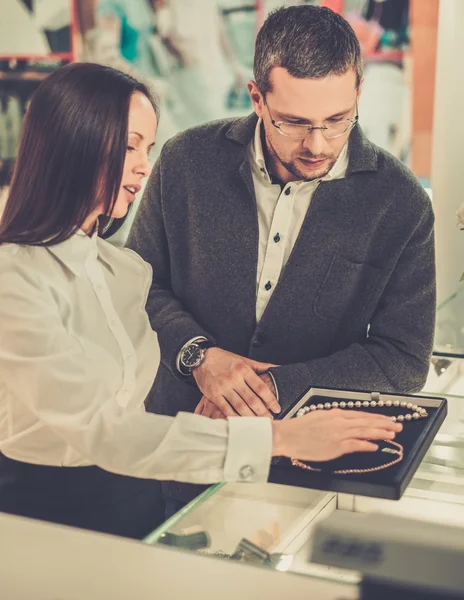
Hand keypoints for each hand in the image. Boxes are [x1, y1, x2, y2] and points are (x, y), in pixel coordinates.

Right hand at [192, 348, 279, 416]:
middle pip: (252, 399)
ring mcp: (223, 387)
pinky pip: (226, 408)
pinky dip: (234, 417)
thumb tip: (276, 368)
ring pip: (240, 406)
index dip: (270, 399)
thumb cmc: (223, 359)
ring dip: (250, 416)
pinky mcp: (214, 394)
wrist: (201, 358)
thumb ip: (260, 366)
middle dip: (263, 411)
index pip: (260, 387)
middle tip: (269, 419)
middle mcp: (234, 378)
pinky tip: (241, 422)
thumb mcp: (243, 359)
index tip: (276, 407)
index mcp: (243, 369)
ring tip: (258, 423)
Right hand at [272, 409, 402, 460]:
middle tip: (398, 426)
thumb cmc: (300, 429)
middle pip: (367, 422)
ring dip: (380, 432)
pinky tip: (375, 446)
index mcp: (335, 414)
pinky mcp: (335, 446)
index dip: (377, 417)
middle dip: (384, 424)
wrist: (287, 435)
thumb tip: (348, 422)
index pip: (361, 415)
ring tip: (392, 434)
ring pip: (364, 431)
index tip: (387, 419)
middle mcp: (339, 422)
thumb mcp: (319, 417)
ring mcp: (338, 434)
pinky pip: (355, 444)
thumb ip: (335, 419)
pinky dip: (366, 445)